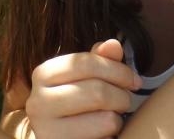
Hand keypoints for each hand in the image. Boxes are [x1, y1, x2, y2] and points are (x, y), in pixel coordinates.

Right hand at [25, 39, 141, 138]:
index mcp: (43, 75)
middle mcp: (38, 102)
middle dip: (121, 97)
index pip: (85, 63)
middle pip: (97, 91)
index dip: (117, 70)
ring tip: (111, 120)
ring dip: (117, 120)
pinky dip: (110, 137)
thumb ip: (97, 61)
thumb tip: (113, 45)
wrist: (54, 137)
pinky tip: (102, 135)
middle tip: (126, 102)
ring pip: (105, 120)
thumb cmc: (71, 106)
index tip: (134, 80)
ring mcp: (47, 130)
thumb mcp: (81, 79)